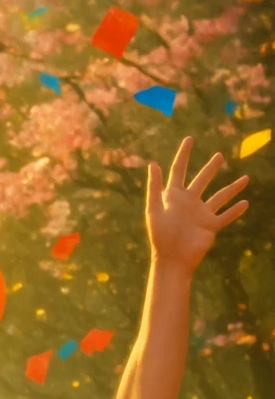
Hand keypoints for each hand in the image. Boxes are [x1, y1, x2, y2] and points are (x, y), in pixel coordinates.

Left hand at [146, 138, 248, 272]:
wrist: (172, 259)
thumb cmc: (160, 236)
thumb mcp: (154, 209)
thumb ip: (154, 187)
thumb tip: (152, 164)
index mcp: (173, 197)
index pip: (178, 170)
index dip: (183, 154)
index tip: (189, 139)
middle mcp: (188, 202)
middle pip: (202, 180)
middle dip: (210, 168)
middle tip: (219, 156)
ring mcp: (201, 214)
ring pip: (220, 197)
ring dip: (232, 188)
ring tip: (245, 178)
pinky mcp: (211, 226)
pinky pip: (226, 216)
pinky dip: (236, 210)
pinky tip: (246, 203)